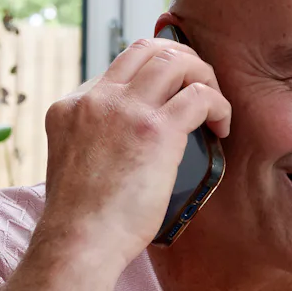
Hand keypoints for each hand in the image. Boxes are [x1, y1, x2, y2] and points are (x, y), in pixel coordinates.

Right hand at [34, 35, 231, 268]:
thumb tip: (126, 144)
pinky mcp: (156, 130)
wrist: (78, 241)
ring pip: (176, 60)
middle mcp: (96, 98)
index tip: (171, 95)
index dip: (152, 75)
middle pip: (147, 49)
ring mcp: (126, 110)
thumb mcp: (72, 163)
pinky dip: (219, 105)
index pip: (119, 67)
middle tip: (199, 86)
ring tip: (214, 103)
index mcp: (70, 105)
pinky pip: (200, 95)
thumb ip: (93, 141)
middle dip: (182, 59)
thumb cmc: (80, 220)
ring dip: (203, 76)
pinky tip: (221, 127)